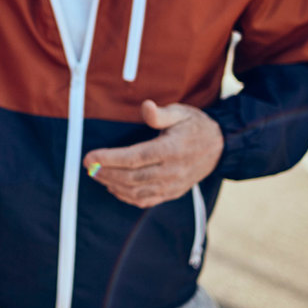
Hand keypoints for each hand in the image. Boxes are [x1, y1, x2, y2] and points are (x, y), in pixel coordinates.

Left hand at [84, 100, 222, 208]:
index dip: (109, 159)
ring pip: (136, 192)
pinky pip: (146, 200)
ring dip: (113, 185)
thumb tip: (146, 107)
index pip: (135, 158)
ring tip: (97, 175)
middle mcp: (172, 171)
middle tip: (88, 166)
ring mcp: (172, 185)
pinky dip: (127, 197)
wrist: (219, 147)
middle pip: (131, 178)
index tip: (89, 157)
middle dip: (105, 173)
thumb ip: (161, 113)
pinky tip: (114, 188)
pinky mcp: (172, 193)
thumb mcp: (181, 112)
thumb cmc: (195, 126)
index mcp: (171, 150)